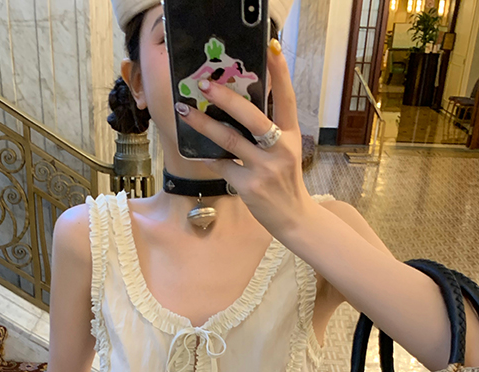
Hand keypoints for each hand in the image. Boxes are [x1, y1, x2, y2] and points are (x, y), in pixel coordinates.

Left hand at [174, 39, 312, 243]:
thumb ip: (270, 131)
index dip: (280, 73)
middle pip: (252, 117)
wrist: (293, 217)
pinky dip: (208, 157)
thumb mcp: (286, 152)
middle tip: (205, 84)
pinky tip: (196, 149)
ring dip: (204, 125)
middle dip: (226, 98)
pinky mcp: (249, 187)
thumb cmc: (284, 181)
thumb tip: (238, 107)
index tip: (272, 47)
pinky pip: (222, 166)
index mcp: (292, 135)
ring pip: (230, 140)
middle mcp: (281, 149)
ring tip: (185, 111)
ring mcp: (264, 168)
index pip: (287, 98)